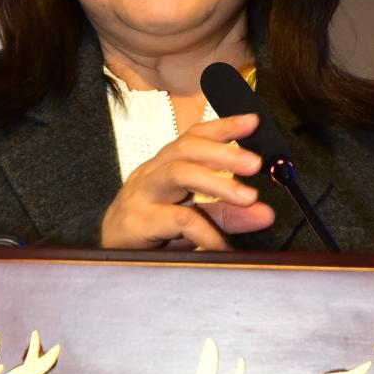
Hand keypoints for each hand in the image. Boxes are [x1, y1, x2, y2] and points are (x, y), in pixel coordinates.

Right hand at [100, 113, 275, 250]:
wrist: (109, 251)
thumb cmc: (152, 227)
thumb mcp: (193, 218)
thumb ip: (228, 213)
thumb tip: (264, 212)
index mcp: (167, 164)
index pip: (195, 136)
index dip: (223, 126)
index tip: (253, 122)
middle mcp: (154, 172)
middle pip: (187, 149)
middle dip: (224, 152)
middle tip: (255, 163)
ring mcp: (143, 194)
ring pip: (179, 173)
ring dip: (217, 182)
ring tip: (247, 197)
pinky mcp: (139, 221)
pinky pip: (176, 219)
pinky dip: (204, 231)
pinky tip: (221, 243)